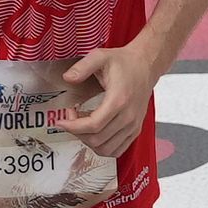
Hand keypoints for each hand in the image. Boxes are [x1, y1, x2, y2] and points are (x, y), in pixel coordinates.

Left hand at [49, 44, 157, 159]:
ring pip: (106, 149)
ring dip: (88, 141)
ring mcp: (133, 125)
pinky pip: (117, 150)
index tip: (61, 122)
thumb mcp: (100, 57)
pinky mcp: (135, 130)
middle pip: (97, 139)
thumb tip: (67, 78)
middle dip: (77, 132)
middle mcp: (128, 116)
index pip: (93, 125)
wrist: (146, 66)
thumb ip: (82, 67)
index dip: (73, 127)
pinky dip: (102, 146)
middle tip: (71, 118)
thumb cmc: (125, 63)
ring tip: (82, 125)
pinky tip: (95, 132)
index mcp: (119, 100)